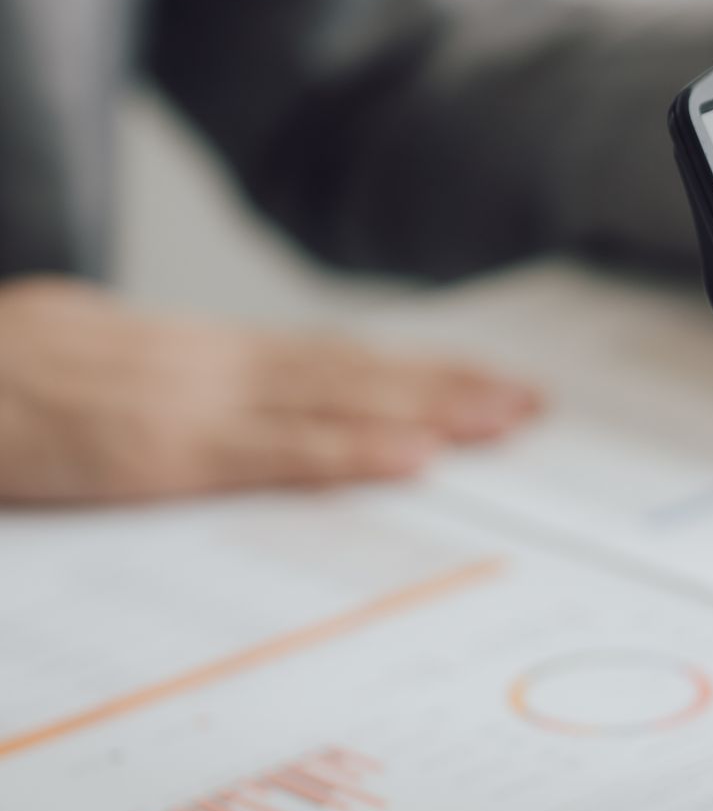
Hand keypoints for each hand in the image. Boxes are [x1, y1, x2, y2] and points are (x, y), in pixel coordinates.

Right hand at [0, 276, 540, 502]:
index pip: (322, 359)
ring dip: (430, 410)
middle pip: (352, 372)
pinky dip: (351, 451)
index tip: (477, 380)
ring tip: (507, 421)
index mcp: (191, 354)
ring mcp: (189, 404)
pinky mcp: (159, 450)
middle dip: (447, 387)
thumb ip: (157, 387)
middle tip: (531, 403)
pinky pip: (276, 453)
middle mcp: (207, 366)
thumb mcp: (83, 364)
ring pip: (336, 401)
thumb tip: (210, 404)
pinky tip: (416, 457)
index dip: (406, 370)